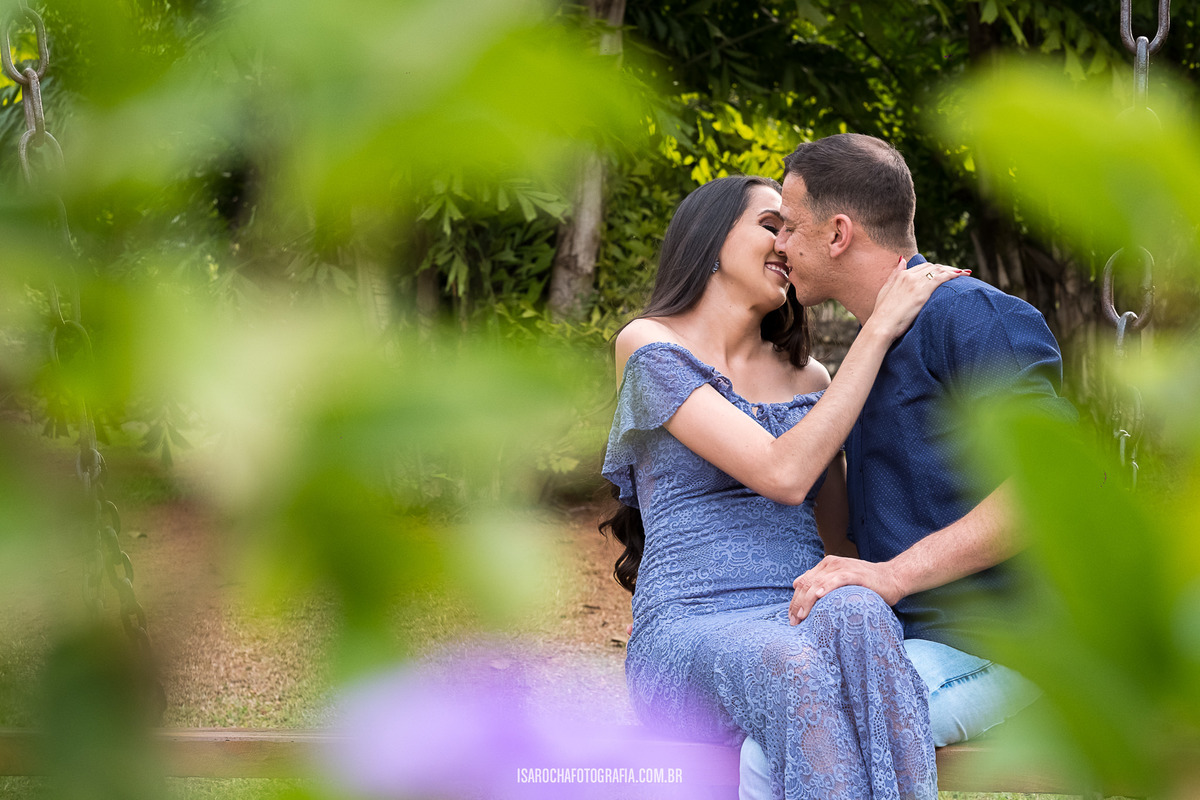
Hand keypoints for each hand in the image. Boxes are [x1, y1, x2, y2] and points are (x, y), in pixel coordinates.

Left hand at [788, 555, 904, 624]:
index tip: (791, 618)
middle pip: (807, 584)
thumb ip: (821, 583)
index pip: (803, 583)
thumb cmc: (866, 584)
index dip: (794, 601)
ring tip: (801, 615)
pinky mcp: (854, 573)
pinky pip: (837, 580)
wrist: (892, 578)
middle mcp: (831, 564)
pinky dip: (826, 587)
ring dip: (807, 600)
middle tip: (794, 622)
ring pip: (818, 583)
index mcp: (825, 566)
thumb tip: (797, 585)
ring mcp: (842, 567)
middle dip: (797, 604)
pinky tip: (818, 596)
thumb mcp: (839, 582)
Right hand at [867, 258, 966, 339]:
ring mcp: (916, 283)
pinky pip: (941, 278)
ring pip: (939, 270)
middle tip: (958, 273)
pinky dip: (953, 275)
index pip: (923, 267)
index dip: (936, 268)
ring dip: (953, 270)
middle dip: (947, 268)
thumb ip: (895, 274)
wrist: (881, 326)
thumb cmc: (882, 313)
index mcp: (901, 275)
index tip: (945, 272)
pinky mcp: (922, 291)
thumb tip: (902, 260)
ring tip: (965, 273)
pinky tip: (961, 276)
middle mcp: (909, 275)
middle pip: (932, 267)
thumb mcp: (885, 290)